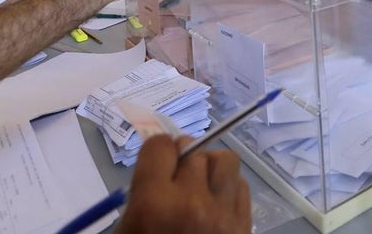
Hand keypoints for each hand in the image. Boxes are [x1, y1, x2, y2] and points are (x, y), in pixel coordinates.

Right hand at [115, 135, 250, 233]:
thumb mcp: (127, 230)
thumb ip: (142, 191)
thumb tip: (160, 156)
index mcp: (153, 204)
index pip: (161, 146)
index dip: (156, 152)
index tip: (155, 164)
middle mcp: (192, 202)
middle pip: (194, 149)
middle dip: (183, 160)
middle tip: (175, 178)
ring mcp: (223, 214)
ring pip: (225, 160)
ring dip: (210, 167)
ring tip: (199, 186)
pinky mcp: (244, 225)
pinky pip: (241, 186)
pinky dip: (228, 188)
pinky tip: (215, 205)